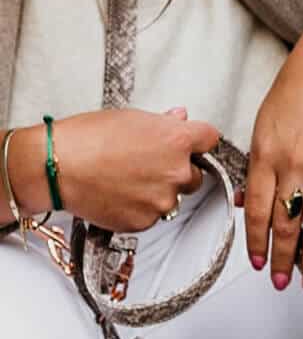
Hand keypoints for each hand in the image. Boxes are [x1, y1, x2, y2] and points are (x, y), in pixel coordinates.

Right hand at [5, 107, 219, 231]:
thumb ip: (162, 123)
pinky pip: (153, 215)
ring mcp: (164, 199)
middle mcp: (177, 172)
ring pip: (174, 197)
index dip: (199, 140)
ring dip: (159, 191)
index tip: (193, 143)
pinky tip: (119, 194)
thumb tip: (179, 118)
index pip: (209, 138)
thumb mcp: (128, 118)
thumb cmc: (86, 139)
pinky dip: (141, 208)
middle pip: (195, 174)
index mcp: (176, 140)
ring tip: (127, 179)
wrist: (57, 167)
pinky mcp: (149, 220)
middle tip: (146, 165)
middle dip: (178, 170)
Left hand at [243, 8, 302, 292]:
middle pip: (286, 222)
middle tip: (282, 284)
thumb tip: (251, 203)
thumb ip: (259, 165)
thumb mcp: (265, 123)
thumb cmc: (297, 90)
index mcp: (265, 153)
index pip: (259, 210)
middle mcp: (293, 163)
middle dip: (282, 258)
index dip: (258, 242)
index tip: (259, 264)